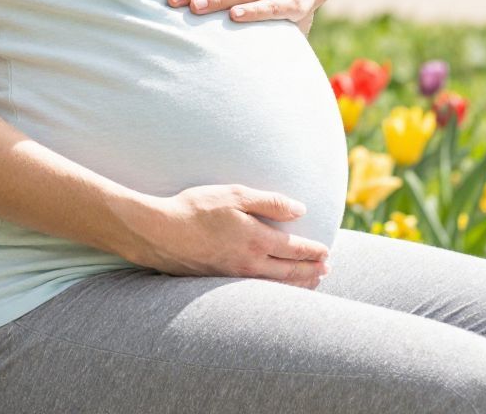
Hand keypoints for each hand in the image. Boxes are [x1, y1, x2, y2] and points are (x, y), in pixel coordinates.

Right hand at [120, 185, 329, 287]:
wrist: (158, 232)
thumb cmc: (196, 208)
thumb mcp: (235, 194)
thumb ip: (270, 202)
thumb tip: (300, 209)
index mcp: (257, 240)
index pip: (295, 248)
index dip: (314, 252)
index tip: (327, 252)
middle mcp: (249, 263)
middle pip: (289, 271)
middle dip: (311, 271)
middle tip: (326, 270)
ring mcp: (234, 276)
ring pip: (274, 285)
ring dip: (296, 284)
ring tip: (309, 282)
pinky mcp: (219, 282)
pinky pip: (256, 290)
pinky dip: (273, 290)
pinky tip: (274, 287)